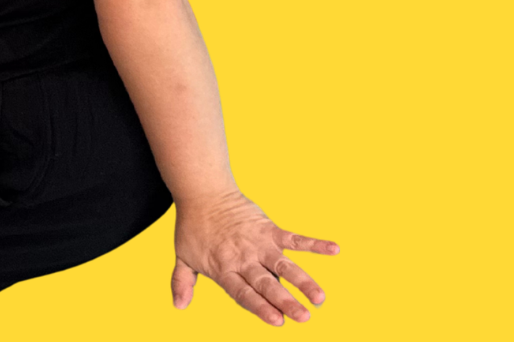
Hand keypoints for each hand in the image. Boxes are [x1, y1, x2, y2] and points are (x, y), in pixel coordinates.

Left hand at [172, 189, 339, 325]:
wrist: (202, 192)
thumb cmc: (193, 227)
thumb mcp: (183, 256)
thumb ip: (182, 282)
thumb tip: (178, 306)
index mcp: (224, 270)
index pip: (243, 293)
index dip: (260, 307)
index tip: (277, 321)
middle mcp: (243, 259)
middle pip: (266, 284)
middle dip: (285, 301)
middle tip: (304, 317)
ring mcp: (258, 244)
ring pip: (284, 266)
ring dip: (303, 281)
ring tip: (320, 298)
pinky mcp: (270, 229)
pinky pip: (295, 238)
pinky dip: (314, 243)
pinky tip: (334, 249)